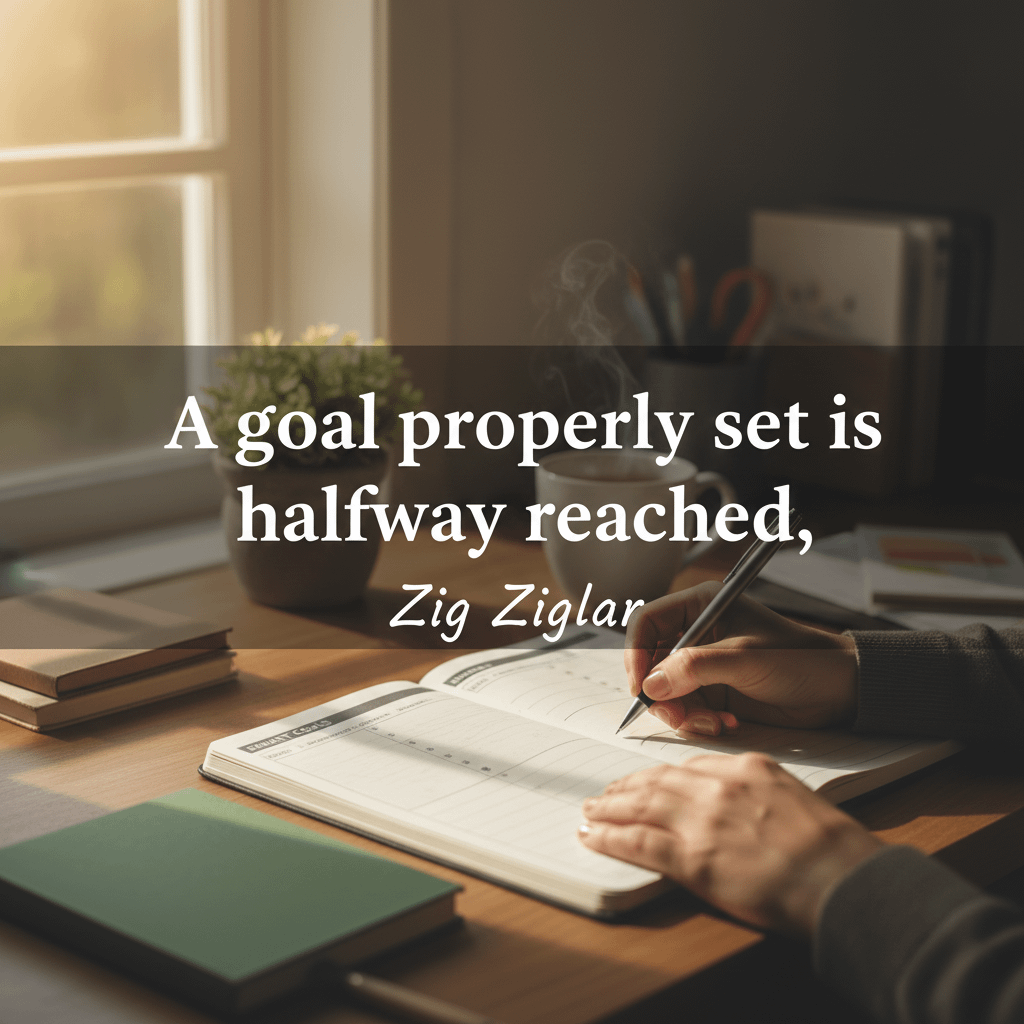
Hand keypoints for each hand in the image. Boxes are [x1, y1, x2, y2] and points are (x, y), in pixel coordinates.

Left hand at [579, 754, 882, 935]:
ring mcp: (703, 821)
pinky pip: (638, 842)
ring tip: (591, 810)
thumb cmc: (834, 850)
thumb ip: (758, 795)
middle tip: (605, 793)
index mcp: (747, 768)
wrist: (845, 881)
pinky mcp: (694, 858)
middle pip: (657, 781)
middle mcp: (719, 787)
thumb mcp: (796, 800)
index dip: (658, 776)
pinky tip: (593, 836)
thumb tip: (736, 808)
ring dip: (609, 808)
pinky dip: (609, 838)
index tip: (644, 781)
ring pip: (640, 805)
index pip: (688, 766)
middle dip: (626, 787)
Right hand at [625, 582, 858, 736]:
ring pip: (665, 692)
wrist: (836, 690)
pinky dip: (698, 722)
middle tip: (677, 715)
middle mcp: (695, 634)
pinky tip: (725, 723)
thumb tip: (651, 686)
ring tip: (713, 722)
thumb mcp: (744, 659)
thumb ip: (695, 668)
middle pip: (649, 662)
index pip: (647, 623)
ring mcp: (702, 665)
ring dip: (682, 713)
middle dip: (660, 693)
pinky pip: (685, 710)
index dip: (636, 654)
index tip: (641, 686)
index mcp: (700, 606)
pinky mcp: (712, 693)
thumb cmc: (798, 659)